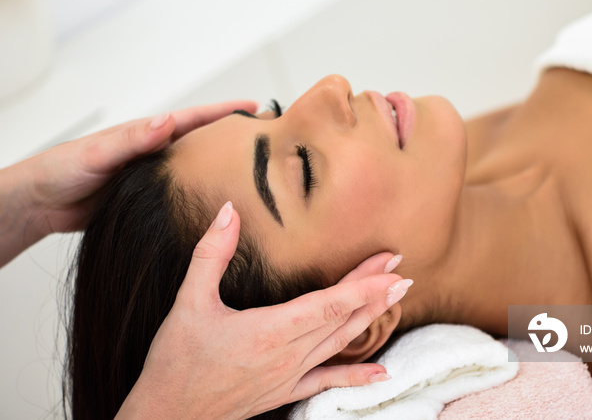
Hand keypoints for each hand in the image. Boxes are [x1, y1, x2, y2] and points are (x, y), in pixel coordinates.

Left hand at [20, 100, 256, 235]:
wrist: (41, 203)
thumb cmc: (61, 170)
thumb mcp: (98, 152)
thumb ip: (133, 138)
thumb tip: (168, 119)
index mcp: (148, 135)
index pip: (195, 120)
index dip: (226, 112)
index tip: (255, 107)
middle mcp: (156, 154)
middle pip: (203, 143)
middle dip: (234, 137)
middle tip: (265, 137)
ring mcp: (155, 177)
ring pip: (197, 170)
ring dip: (223, 168)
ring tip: (253, 172)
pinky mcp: (151, 200)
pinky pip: (184, 194)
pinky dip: (203, 194)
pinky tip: (217, 203)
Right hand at [117, 202, 406, 419]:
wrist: (168, 414)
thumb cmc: (176, 359)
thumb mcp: (188, 301)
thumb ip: (211, 254)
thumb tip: (227, 211)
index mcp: (269, 329)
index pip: (328, 304)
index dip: (364, 285)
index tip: (392, 268)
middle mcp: (288, 354)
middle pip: (342, 318)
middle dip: (375, 292)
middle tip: (403, 270)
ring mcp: (290, 376)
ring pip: (341, 344)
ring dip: (371, 320)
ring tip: (396, 298)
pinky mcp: (285, 391)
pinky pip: (328, 382)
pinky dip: (356, 376)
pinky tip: (382, 375)